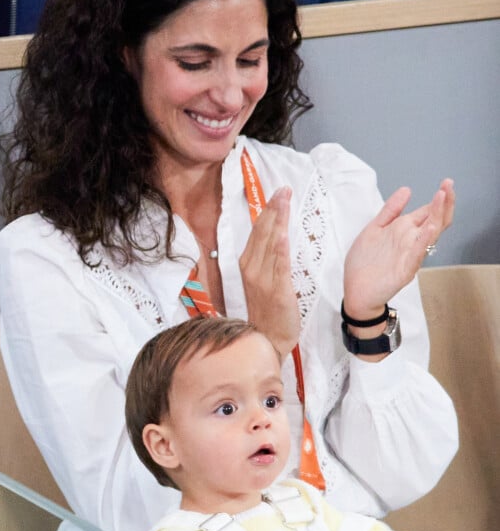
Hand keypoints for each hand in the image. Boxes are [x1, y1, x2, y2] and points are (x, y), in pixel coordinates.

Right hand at [239, 186, 299, 357]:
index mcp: (247, 265)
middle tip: (283, 188)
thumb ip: (266, 261)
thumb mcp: (261, 283)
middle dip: (273, 208)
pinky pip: (278, 266)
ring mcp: (263, 279)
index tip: (277, 193)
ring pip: (270, 243)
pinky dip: (279, 248)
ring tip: (284, 199)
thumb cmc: (265, 312)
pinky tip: (283, 233)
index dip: (267, 211)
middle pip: (262, 233)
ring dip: (277, 220)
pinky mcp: (276, 291)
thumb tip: (275, 239)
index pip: (257, 232)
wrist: (264, 341)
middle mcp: (251, 268)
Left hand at [343, 178, 454, 320]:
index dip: (438, 198)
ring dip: (438, 214)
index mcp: (404, 231)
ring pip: (430, 233)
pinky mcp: (406, 268)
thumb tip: (407, 190)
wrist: (356, 292)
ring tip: (443, 197)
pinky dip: (426, 239)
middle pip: (435, 219)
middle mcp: (410, 241)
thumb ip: (391, 210)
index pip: (427, 212)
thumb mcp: (375, 229)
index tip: (446, 183)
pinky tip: (432, 226)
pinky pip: (418, 252)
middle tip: (449, 185)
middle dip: (444, 202)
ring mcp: (410, 254)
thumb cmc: (364, 264)